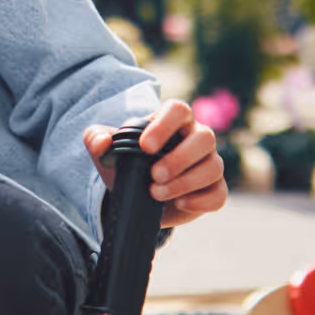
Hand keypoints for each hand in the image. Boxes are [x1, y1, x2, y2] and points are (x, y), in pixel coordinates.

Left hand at [83, 100, 227, 227]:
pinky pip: (219, 194)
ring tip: (157, 193)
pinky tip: (180, 204)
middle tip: (154, 176)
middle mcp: (196, 138)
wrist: (134, 195)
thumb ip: (95, 139)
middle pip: (205, 137)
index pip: (179, 110)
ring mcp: (208, 163)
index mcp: (173, 121)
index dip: (165, 126)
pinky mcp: (212, 189)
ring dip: (185, 183)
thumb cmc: (125, 163)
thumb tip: (102, 142)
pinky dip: (201, 201)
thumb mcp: (105, 152)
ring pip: (214, 167)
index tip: (145, 147)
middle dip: (179, 159)